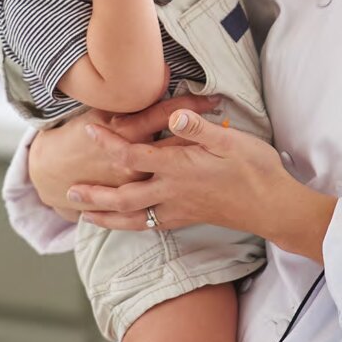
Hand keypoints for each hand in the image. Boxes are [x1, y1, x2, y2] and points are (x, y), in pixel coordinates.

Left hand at [67, 110, 337, 261]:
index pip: (134, 155)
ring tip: (83, 216)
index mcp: (180, 167)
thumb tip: (174, 116)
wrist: (273, 206)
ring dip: (105, 216)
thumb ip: (199, 129)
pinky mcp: (188, 218)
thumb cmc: (255, 169)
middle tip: (68, 192)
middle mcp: (173, 191)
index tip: (89, 131)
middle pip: (123, 195)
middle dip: (94, 194)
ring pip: (133, 217)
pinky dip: (130, 225)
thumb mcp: (231, 141)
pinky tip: (124, 224)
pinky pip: (150, 225)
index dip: (109, 143)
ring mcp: (179, 208)